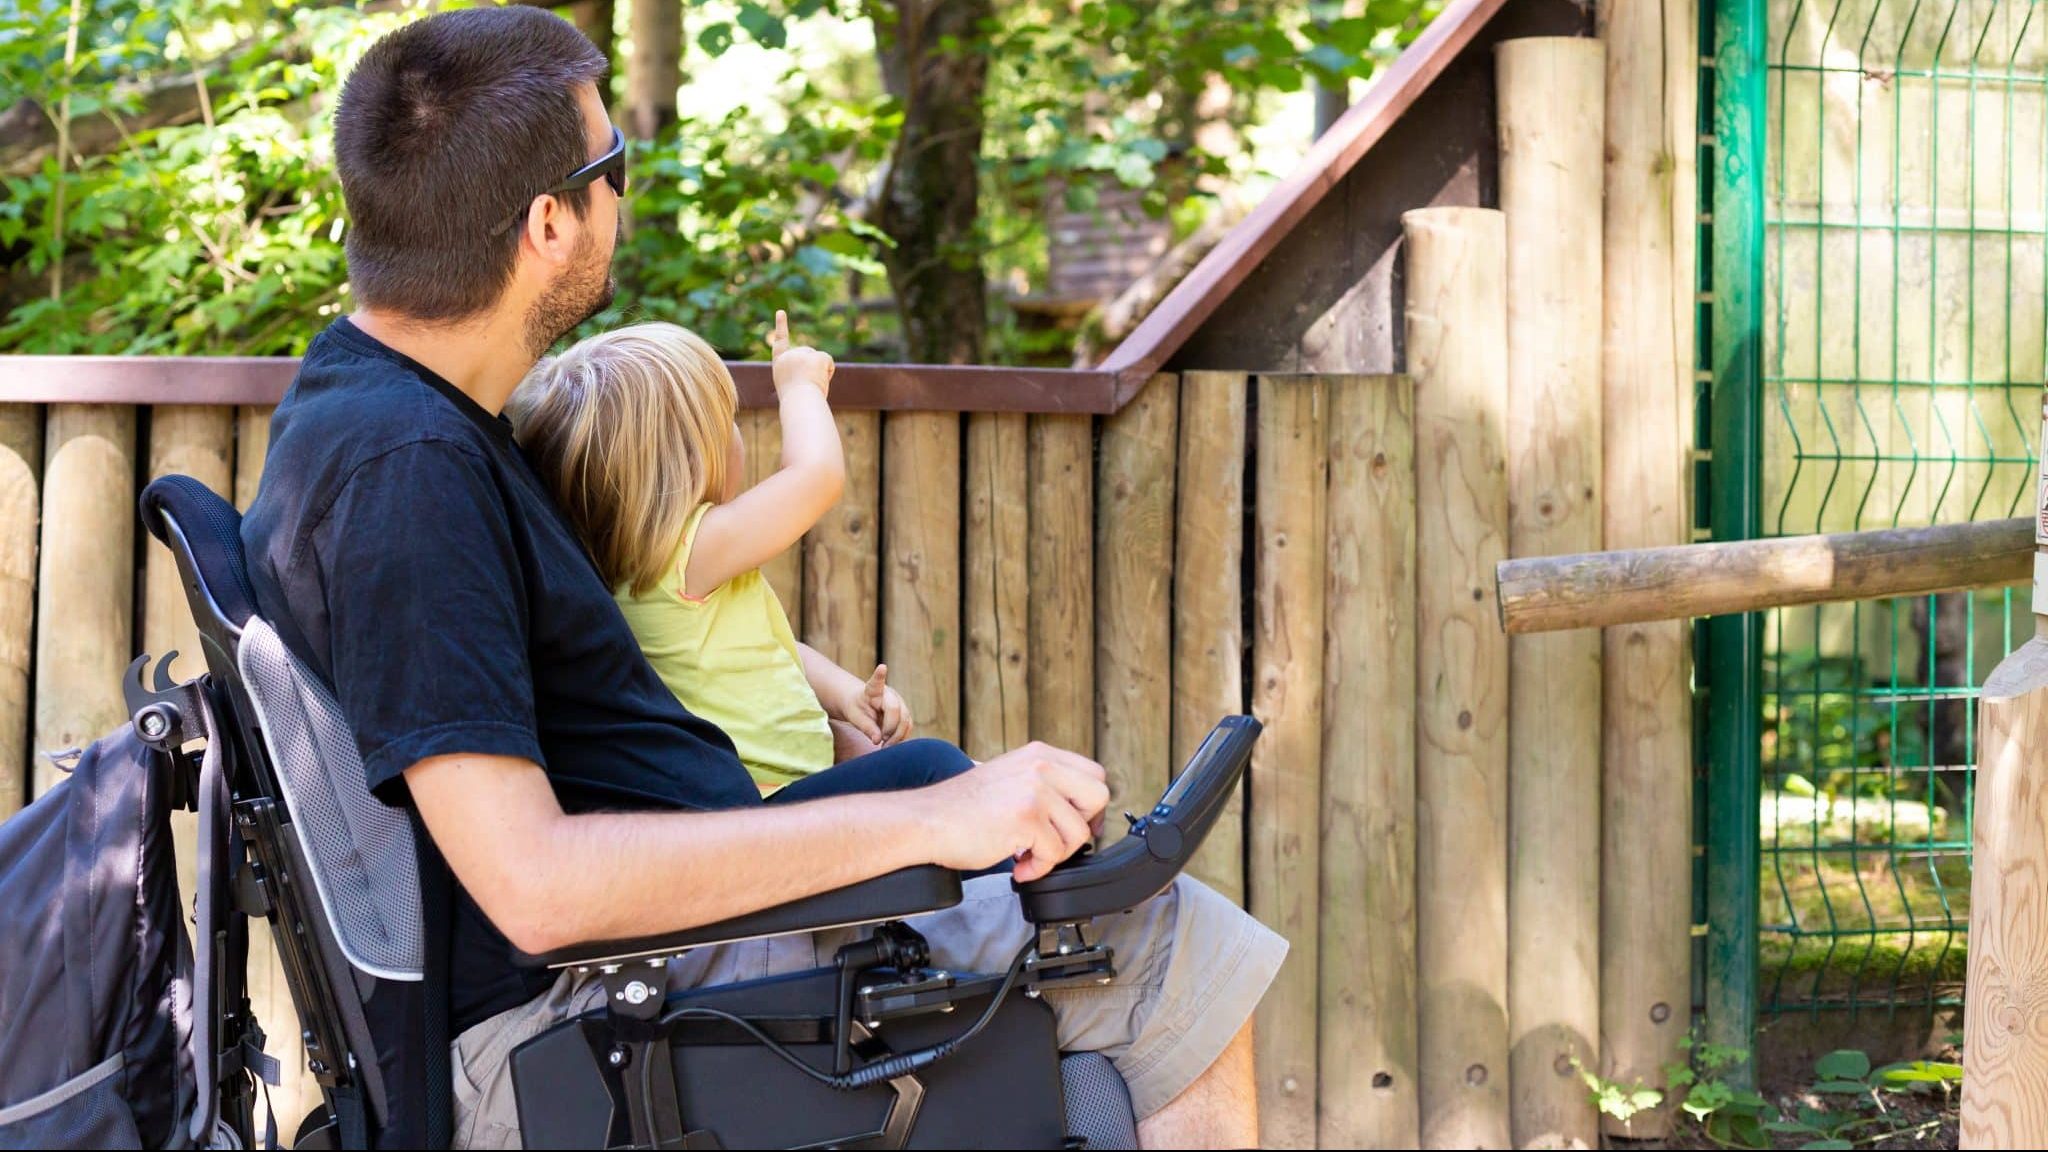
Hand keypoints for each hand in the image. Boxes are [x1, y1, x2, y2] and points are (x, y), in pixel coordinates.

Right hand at [767, 310, 833, 397]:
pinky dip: (829, 372)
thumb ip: (801, 374)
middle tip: (806, 385)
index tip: (781, 311)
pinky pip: (829, 361)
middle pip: (809, 356)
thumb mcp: (795, 387)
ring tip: (810, 385)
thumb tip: (820, 372)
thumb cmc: (797, 402)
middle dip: (813, 370)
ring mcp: (801, 353)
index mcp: (779, 364)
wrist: (799, 402)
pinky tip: (821, 380)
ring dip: (820, 373)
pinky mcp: (815, 356)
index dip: (781, 326)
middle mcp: (788, 355)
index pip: (780, 342)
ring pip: (819, 360)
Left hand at [834, 664, 911, 747]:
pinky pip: (908, 727)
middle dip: (890, 729)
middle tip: (881, 742)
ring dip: (897, 736)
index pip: (877, 682)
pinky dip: (901, 738)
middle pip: (897, 711)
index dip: (880, 675)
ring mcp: (900, 703)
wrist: (862, 706)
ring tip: (884, 746)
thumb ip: (865, 727)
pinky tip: (891, 744)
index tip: (881, 667)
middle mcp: (890, 694)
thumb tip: (878, 740)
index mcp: (873, 690)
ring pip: (906, 721)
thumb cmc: (856, 708)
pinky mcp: (905, 714)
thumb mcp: (854, 717)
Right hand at [910, 743, 1108, 882]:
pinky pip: (1054, 853)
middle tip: (1057, 841)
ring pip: (1078, 833)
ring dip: (1054, 854)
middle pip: (1099, 796)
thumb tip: (1079, 812)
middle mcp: (1040, 765)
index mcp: (1039, 754)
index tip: (1076, 824)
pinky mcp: (1026, 816)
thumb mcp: (1010, 778)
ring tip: (1026, 855)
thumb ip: (1044, 785)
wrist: (926, 821)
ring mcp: (1035, 789)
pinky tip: (1017, 865)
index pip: (1094, 774)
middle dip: (1082, 826)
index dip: (1091, 805)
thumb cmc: (962, 809)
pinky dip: (1037, 868)